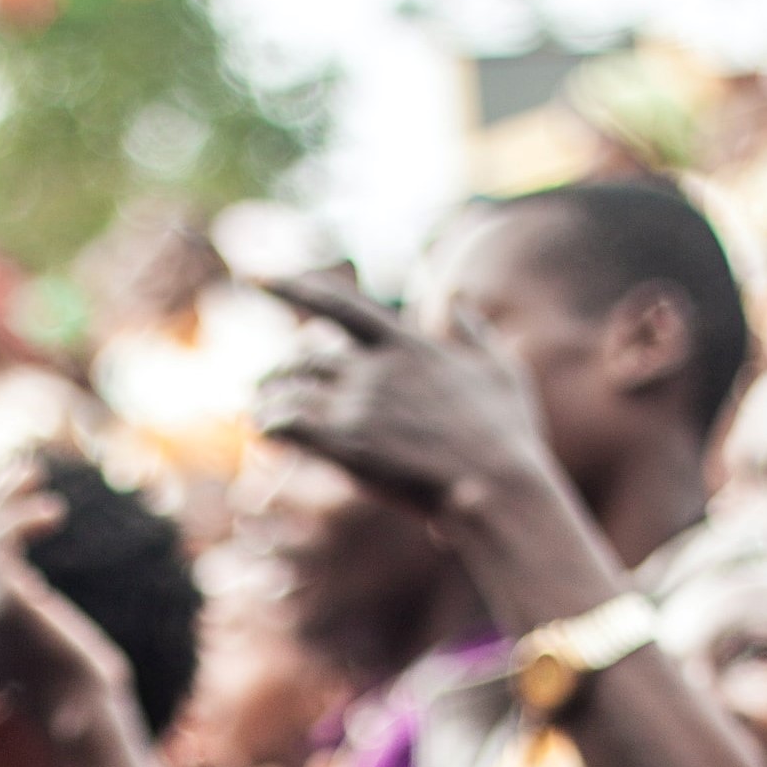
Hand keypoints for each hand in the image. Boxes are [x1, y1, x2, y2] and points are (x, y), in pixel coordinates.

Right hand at [0, 463, 134, 743]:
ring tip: (33, 474)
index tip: (7, 498)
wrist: (86, 722)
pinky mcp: (2, 603)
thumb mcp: (42, 645)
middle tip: (19, 472)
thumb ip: (24, 616)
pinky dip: (21, 514)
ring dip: (0, 496)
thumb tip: (32, 592)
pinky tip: (54, 513)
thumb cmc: (79, 693)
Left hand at [256, 276, 551, 517]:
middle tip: (268, 387)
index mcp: (407, 345)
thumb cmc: (508, 438)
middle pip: (303, 358)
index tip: (257, 278)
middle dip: (279, 373)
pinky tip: (266, 434)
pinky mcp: (347, 444)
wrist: (499, 489)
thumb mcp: (502, 370)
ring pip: (287, 391)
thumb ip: (474, 331)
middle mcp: (376, 368)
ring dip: (268, 402)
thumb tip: (458, 298)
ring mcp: (360, 405)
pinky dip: (269, 425)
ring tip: (259, 416)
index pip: (339, 305)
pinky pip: (286, 423)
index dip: (294, 288)